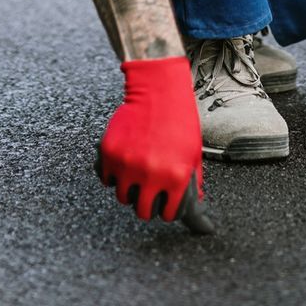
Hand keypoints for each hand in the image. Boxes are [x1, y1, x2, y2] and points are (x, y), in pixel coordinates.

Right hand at [95, 56, 214, 233]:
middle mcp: (151, 174)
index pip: (169, 214)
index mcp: (177, 177)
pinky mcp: (110, 154)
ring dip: (130, 190)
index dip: (168, 210)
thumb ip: (193, 184)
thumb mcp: (194, 154)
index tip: (166, 203)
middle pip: (143, 212)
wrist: (158, 92)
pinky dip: (114, 175)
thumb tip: (197, 210)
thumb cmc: (180, 121)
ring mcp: (128, 164)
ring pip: (123, 198)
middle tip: (149, 193)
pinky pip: (107, 179)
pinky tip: (125, 162)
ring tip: (137, 175)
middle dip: (147, 205)